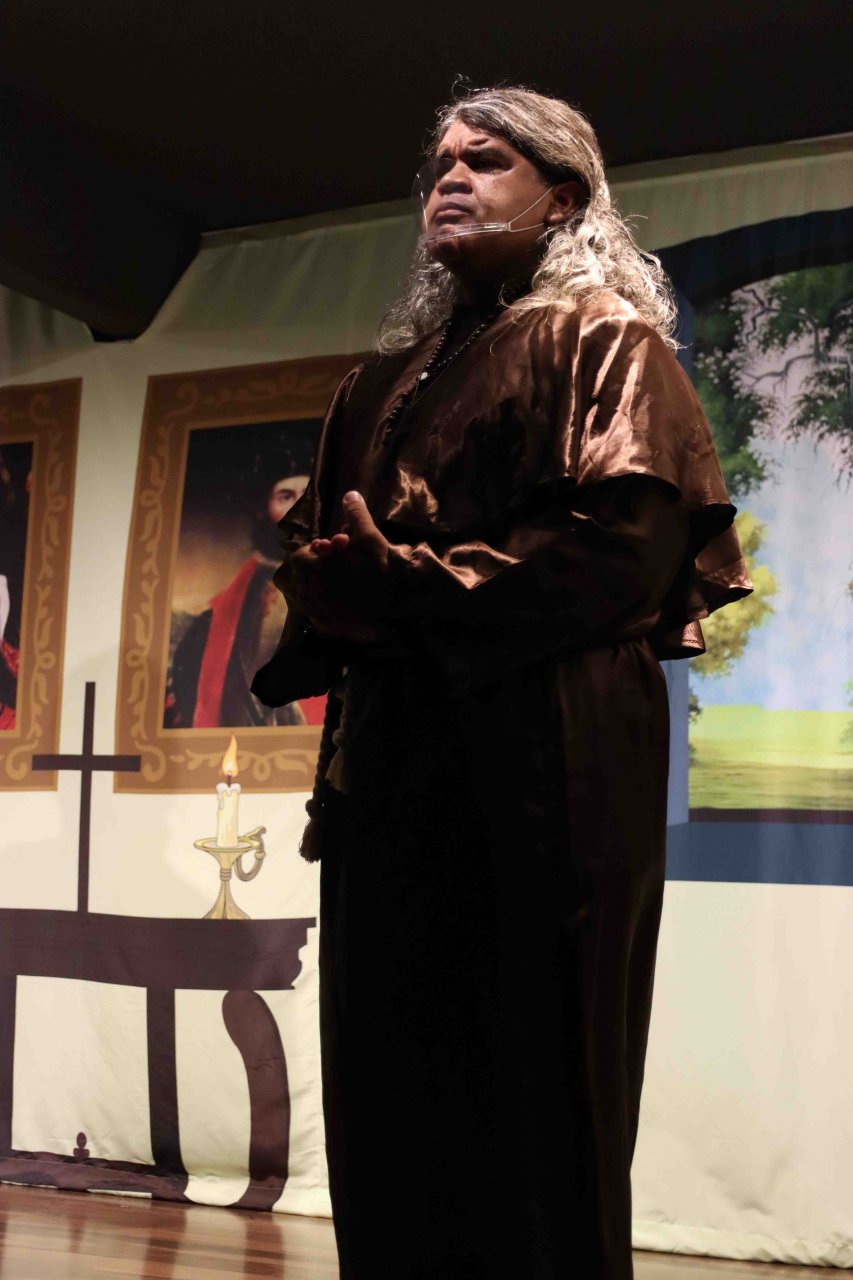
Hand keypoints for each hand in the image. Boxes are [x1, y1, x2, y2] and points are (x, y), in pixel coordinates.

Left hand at [283, 492, 393, 642]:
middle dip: (318, 568)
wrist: (396, 609)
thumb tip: (350, 494)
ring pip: (311, 595)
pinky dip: (328, 606)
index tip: (332, 550)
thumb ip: (356, 514)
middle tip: (339, 564)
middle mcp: (307, 591)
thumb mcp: (369, 537)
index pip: (299, 556)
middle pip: (303, 576)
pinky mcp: (327, 628)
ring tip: (342, 583)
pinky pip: (320, 615)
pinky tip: (345, 602)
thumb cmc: (379, 570)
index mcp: (311, 567)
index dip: (315, 551)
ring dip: (322, 586)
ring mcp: (316, 612)